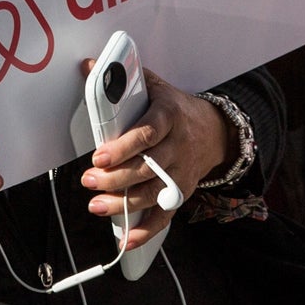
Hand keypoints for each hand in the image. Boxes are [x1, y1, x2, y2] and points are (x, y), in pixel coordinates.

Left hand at [81, 66, 229, 252]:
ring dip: (124, 203)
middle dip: (115, 178)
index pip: (148, 133)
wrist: (215, 130)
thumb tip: (90, 66)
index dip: (123, 147)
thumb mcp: (156, 87)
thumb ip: (124, 79)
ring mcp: (181, 172)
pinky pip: (165, 215)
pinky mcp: (182, 192)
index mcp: (170, 116)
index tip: (99, 156)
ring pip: (153, 192)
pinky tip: (126, 238)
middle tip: (89, 180)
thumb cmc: (176, 108)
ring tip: (96, 206)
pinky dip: (146, 231)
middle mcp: (178, 146)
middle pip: (147, 167)